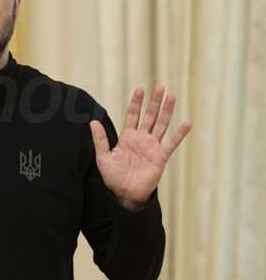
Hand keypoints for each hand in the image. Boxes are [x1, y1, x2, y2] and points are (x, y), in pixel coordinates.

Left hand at [90, 85, 191, 209]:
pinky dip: (180, 134)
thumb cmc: (112, 177)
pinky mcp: (161, 157)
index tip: (140, 89)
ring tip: (172, 96)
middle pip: (150, 116)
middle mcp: (141, 139)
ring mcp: (152, 146)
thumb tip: (93, 121)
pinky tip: (187, 123)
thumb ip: (100, 139)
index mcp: (127, 137)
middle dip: (154, 102)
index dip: (137, 102)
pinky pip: (172, 143)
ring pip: (161, 124)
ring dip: (167, 111)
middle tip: (160, 86)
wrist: (124, 193)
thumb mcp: (103, 156)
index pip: (133, 115)